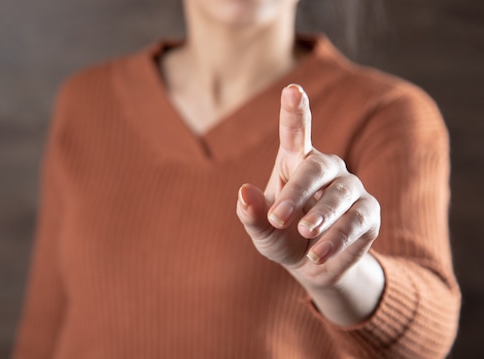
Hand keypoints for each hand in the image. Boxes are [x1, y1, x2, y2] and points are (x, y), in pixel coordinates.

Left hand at [236, 84, 381, 293]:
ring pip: (340, 195)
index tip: (292, 90)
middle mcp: (326, 168)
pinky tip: (317, 255)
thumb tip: (243, 192)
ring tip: (303, 233)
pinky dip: (336, 238)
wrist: (313, 266)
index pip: (296, 132)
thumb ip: (252, 214)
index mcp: (295, 161)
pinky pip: (356, 221)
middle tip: (277, 218)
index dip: (295, 110)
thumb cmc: (282, 237)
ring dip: (320, 215)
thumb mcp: (262, 230)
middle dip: (296, 193)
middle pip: (315, 168)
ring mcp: (350, 188)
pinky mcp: (369, 212)